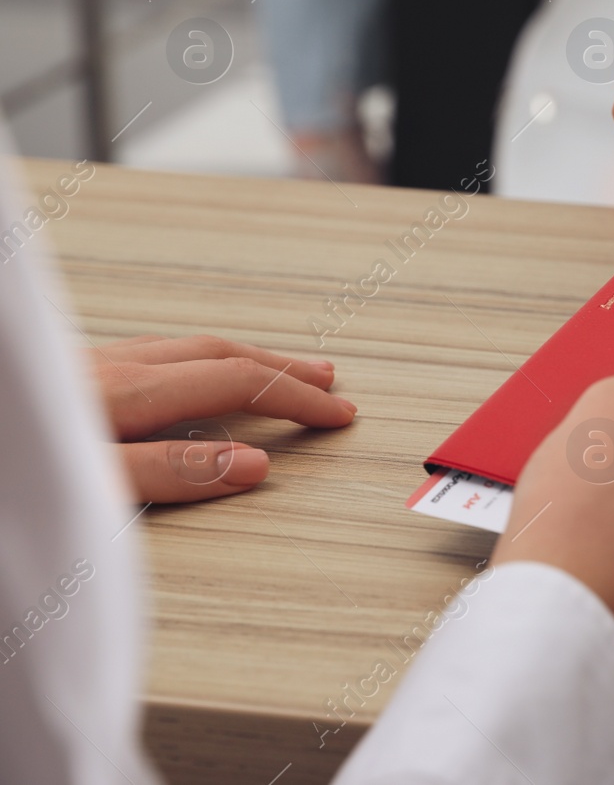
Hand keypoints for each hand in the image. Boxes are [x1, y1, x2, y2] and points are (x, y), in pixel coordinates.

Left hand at [89, 335, 356, 503]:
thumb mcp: (82, 486)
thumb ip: (167, 472)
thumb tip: (251, 463)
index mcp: (124, 392)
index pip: (236, 384)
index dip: (294, 399)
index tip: (335, 414)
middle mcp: (107, 366)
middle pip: (217, 353)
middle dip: (279, 368)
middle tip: (325, 380)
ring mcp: (81, 365)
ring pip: (181, 348)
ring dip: (237, 358)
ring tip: (268, 367)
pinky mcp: (56, 373)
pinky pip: (145, 352)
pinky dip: (189, 359)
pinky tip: (180, 370)